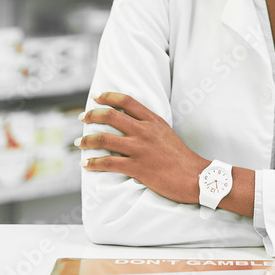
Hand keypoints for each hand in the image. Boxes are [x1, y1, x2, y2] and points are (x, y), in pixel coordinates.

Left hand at [77, 92, 208, 204]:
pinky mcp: (137, 167)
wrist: (195, 177)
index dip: (108, 96)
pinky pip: (108, 163)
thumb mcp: (167, 134)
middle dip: (92, 115)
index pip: (126, 100)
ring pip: (104, 139)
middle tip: (82, 117)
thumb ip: (150, 127)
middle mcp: (144, 131)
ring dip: (87, 141)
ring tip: (78, 143)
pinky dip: (93, 163)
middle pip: (110, 116)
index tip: (96, 96)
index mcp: (153, 120)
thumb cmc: (182, 158)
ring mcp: (139, 149)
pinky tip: (86, 164)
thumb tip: (132, 126)